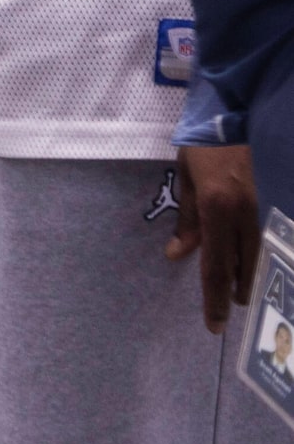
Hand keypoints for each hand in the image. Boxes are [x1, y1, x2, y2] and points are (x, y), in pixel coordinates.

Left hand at [167, 142, 259, 333]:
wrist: (230, 119)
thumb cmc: (200, 149)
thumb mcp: (185, 181)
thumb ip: (186, 221)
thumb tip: (178, 255)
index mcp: (217, 208)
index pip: (215, 264)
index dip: (213, 297)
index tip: (213, 324)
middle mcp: (242, 215)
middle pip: (238, 267)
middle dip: (229, 294)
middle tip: (220, 316)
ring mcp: (258, 212)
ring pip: (253, 258)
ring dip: (242, 280)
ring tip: (232, 298)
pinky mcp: (264, 207)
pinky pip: (257, 242)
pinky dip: (249, 261)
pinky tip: (244, 270)